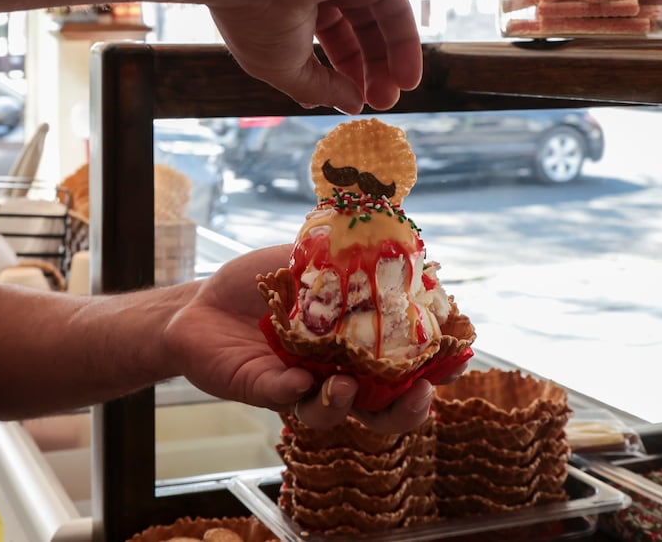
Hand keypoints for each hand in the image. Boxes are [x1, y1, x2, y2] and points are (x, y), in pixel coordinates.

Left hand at [167, 244, 433, 433]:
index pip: (406, 366)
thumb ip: (353, 260)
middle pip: (382, 409)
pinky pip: (284, 398)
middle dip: (408, 409)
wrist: (202, 301)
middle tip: (420, 395)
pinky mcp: (264, 390)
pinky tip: (300, 378)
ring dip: (348, 404)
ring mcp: (301, 386)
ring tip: (346, 384)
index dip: (437, 369)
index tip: (459, 359)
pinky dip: (294, 391)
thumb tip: (408, 249)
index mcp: (356, 346)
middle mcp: (335, 374)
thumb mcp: (310, 260)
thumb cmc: (262, 283)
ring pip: (334, 412)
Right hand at [208, 0, 422, 114]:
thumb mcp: (283, 68)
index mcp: (293, 1)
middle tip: (378, 104)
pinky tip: (406, 80)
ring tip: (389, 99)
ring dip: (390, 65)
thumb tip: (353, 104)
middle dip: (368, 73)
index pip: (329, 40)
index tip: (351, 103)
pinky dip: (406, 46)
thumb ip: (321, 89)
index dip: (341, 74)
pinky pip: (397, 9)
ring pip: (379, 24)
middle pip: (357, 34)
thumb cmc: (256, 15)